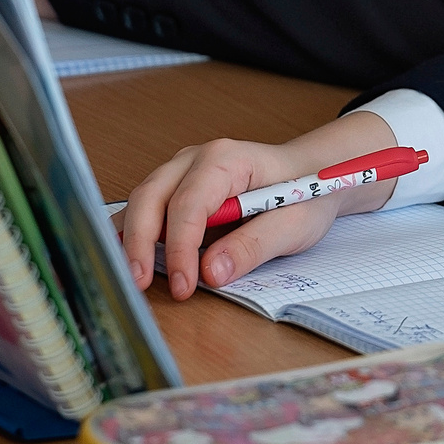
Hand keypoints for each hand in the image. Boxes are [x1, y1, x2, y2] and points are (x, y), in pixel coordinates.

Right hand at [119, 109, 401, 299]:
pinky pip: (146, 209)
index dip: (181, 247)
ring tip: (130, 277)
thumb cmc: (306, 191)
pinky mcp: (176, 188)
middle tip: (139, 285)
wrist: (312, 172)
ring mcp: (181, 171)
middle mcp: (196, 159)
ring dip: (131, 240)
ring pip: (140, 202)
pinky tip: (133, 261)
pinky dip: (135, 235)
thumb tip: (211, 272)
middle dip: (140, 243)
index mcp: (227, 159)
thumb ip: (255, 245)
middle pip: (150, 196)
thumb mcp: (296, 223)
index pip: (190, 203)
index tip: (183, 284)